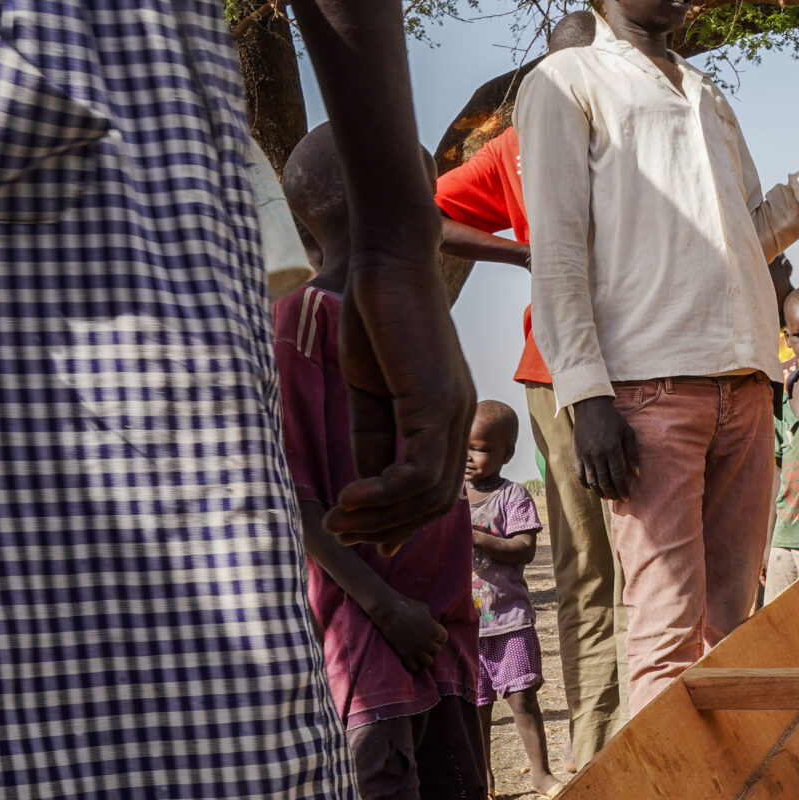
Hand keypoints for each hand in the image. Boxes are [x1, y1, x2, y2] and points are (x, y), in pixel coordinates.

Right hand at [329, 237, 474, 548]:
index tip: (364, 535)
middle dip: (388, 526)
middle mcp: (460, 417)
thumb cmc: (377, 317)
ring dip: (380, 516)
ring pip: (429, 493)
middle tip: (341, 533)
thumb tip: (366, 489)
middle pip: (438, 501)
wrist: (388, 264)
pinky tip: (350, 495)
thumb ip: (374, 438)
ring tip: (338, 519)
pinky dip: (384, 493)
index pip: (437, 487)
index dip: (403, 520)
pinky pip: (419, 470)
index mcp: (447, 415)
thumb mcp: (370, 391)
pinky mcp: (437, 402)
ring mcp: (454, 411)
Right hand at [374, 591, 446, 674]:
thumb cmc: (406, 605)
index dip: (437, 636)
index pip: (443, 639)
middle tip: (423, 642)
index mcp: (435, 630)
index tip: (430, 634)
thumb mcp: (424, 608)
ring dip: (424, 657)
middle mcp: (428, 642)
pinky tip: (410, 658)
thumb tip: (432, 623)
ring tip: (419, 652)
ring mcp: (416, 650)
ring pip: (428, 661)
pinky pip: (414, 667)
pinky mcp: (404, 655)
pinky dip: (414, 664)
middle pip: (436, 651)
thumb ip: (430, 619)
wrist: (387, 610)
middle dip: (431, 646)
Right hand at [573, 396, 639, 499]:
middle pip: (605, 482)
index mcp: (612, 448)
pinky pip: (580, 475)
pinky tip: (594, 488)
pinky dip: (586, 485)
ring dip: (600, 492)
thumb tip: (636, 475)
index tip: (628, 497)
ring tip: (608, 496)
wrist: (590, 407)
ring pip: (592, 481)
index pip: (618, 476)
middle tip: (619, 499)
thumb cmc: (612, 419)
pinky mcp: (576, 454)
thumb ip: (632, 454)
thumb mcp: (628, 432)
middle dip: (613, 494)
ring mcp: (585, 455)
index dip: (623, 489)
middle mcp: (597, 454)